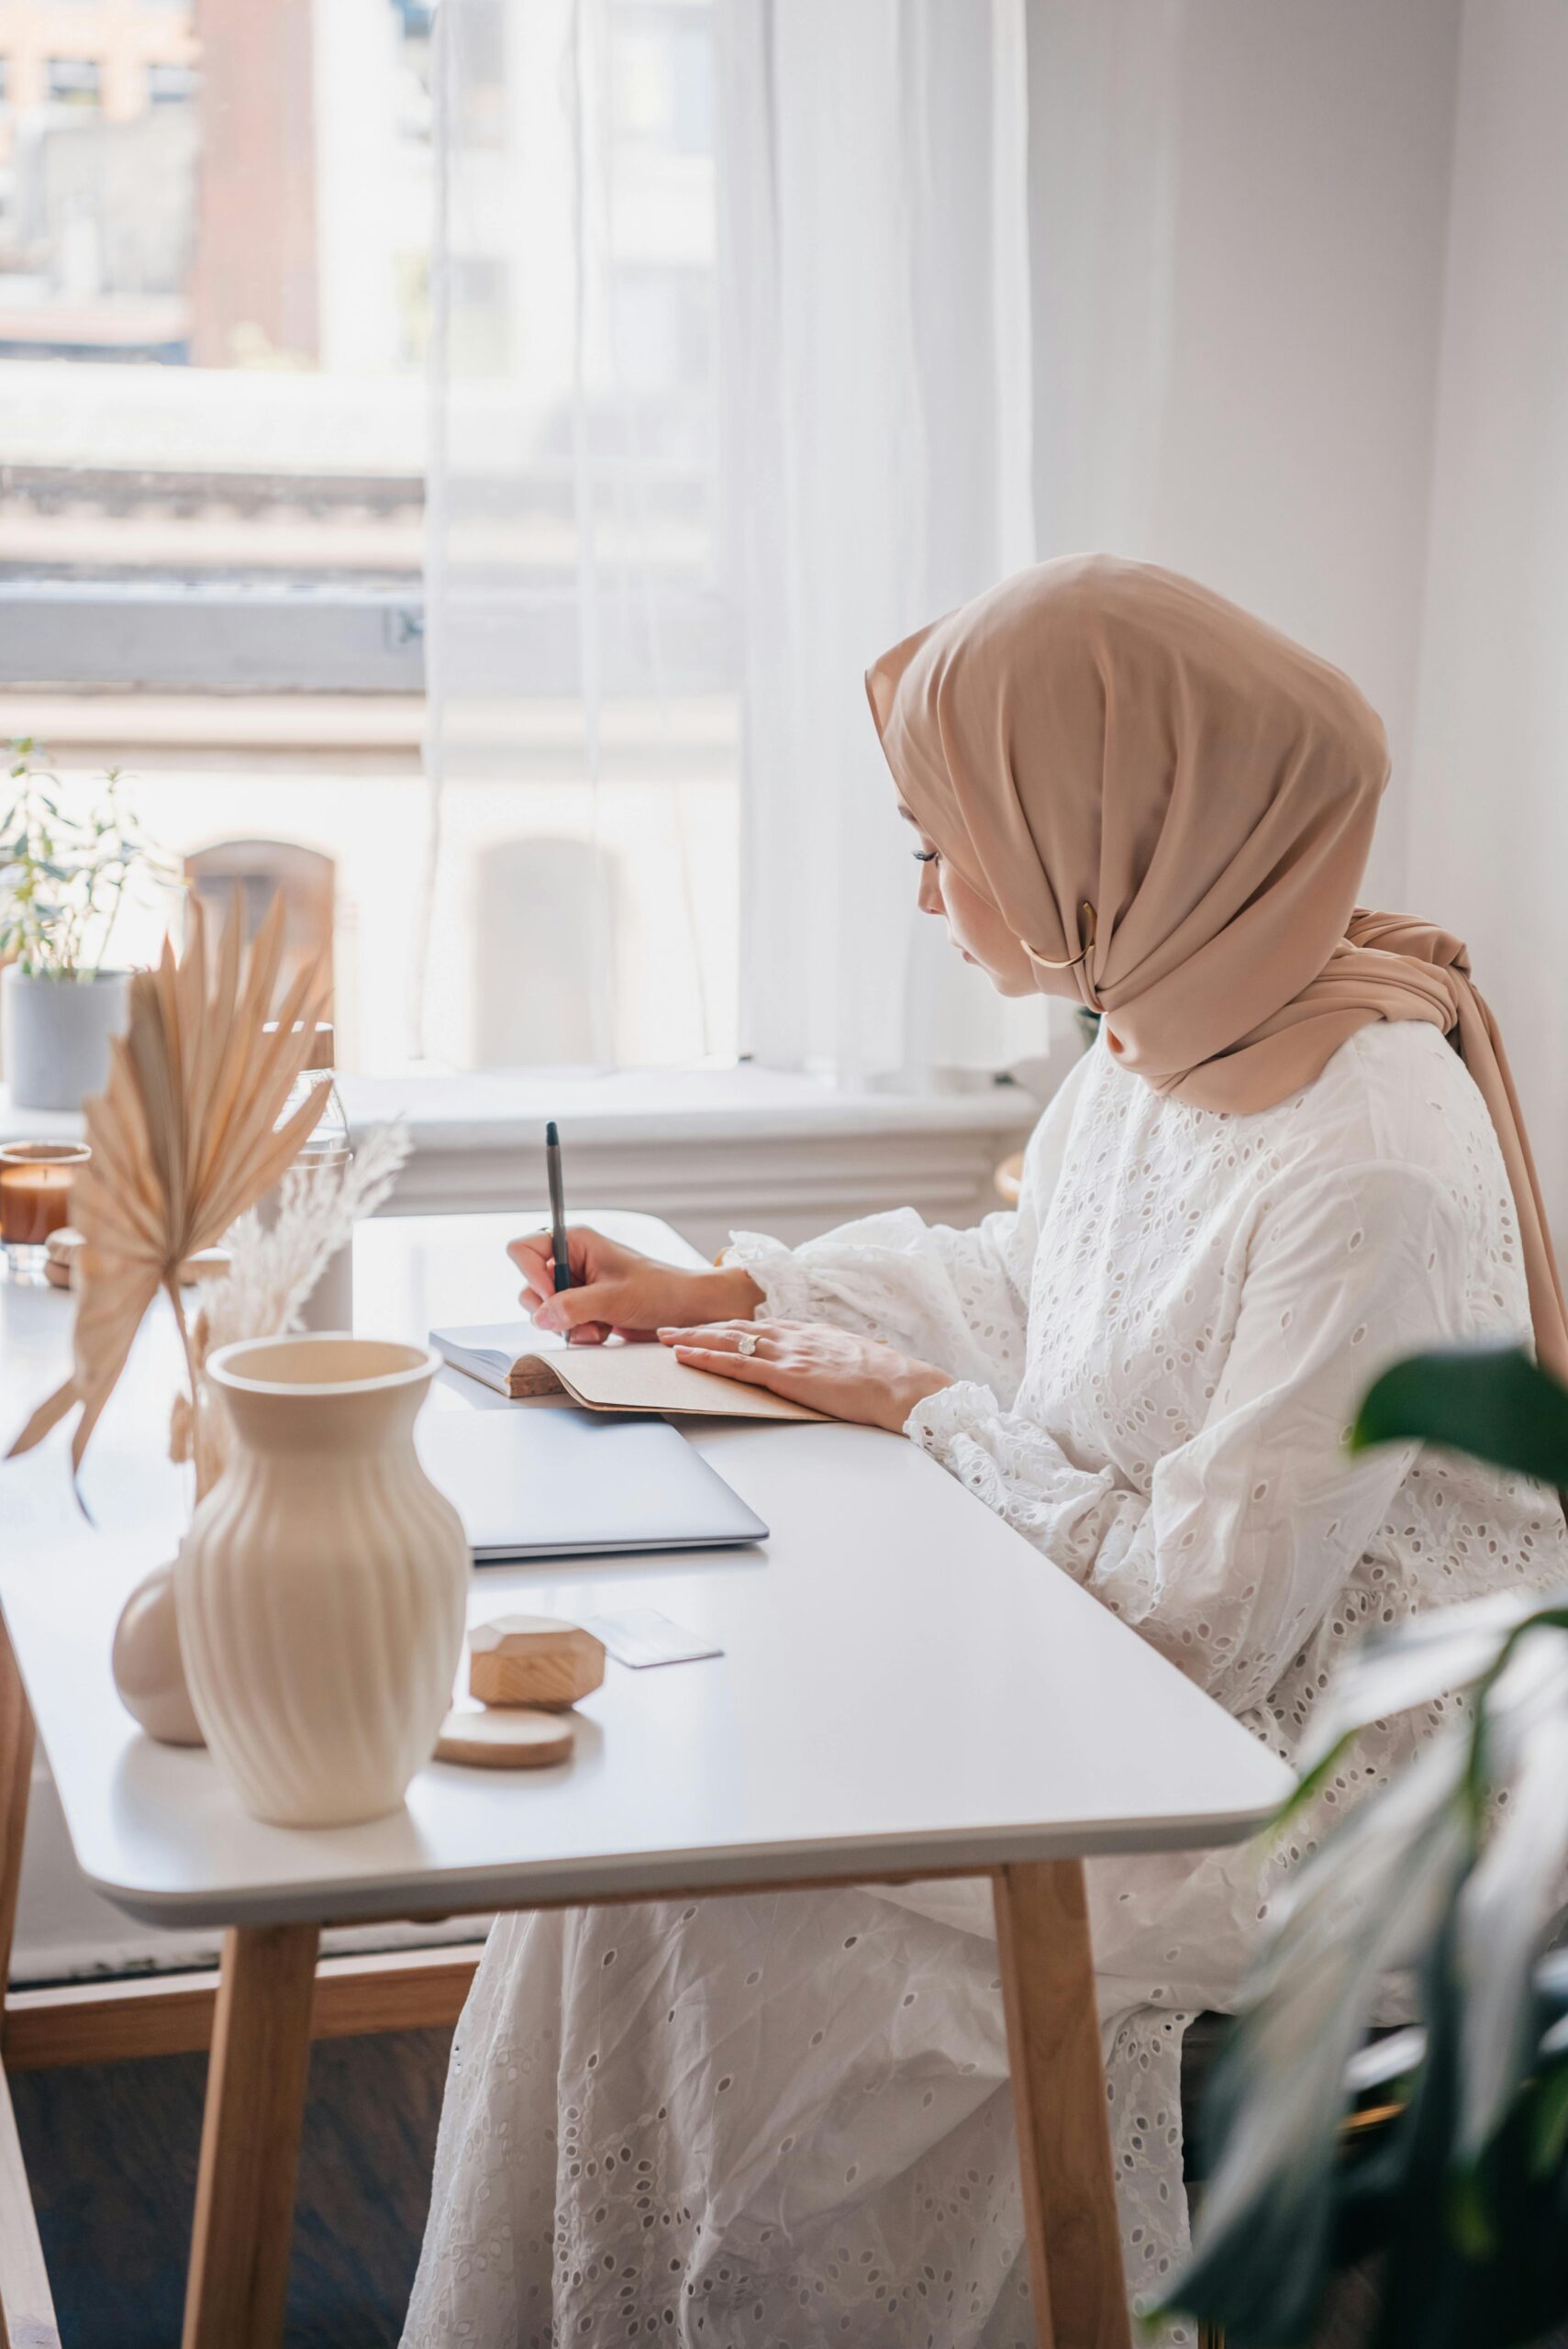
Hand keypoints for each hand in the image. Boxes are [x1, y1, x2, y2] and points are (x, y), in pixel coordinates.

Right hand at [509, 1225, 763, 1346]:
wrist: (685, 1309)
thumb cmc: (658, 1291)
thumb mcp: (615, 1298)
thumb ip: (574, 1306)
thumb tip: (541, 1317)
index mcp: (574, 1241)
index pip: (522, 1250)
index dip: (531, 1276)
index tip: (553, 1296)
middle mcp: (569, 1260)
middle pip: (528, 1285)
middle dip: (551, 1310)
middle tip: (579, 1319)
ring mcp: (574, 1285)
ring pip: (543, 1310)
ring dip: (567, 1326)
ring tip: (598, 1326)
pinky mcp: (581, 1306)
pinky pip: (560, 1324)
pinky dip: (578, 1333)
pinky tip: (603, 1331)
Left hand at [659, 1318, 952, 1433]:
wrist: (899, 1385)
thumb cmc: (885, 1379)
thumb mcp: (853, 1359)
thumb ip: (830, 1358)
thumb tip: (824, 1366)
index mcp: (809, 1332)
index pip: (759, 1325)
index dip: (728, 1325)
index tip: (705, 1325)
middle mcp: (793, 1336)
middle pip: (736, 1327)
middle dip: (700, 1327)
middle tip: (669, 1326)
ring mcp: (787, 1353)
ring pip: (729, 1341)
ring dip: (693, 1338)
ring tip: (663, 1338)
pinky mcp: (785, 1374)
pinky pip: (736, 1364)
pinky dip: (706, 1358)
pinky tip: (685, 1356)